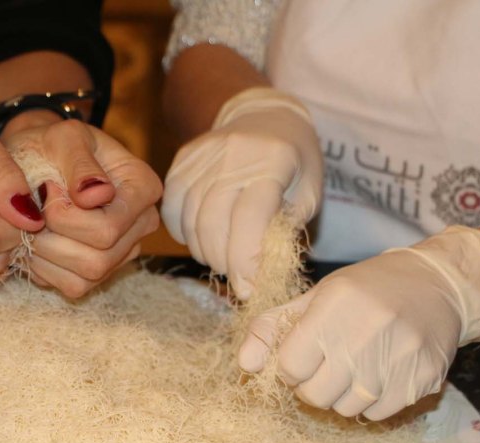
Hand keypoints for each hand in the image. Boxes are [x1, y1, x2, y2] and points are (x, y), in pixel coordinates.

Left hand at [4, 120, 161, 297]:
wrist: (37, 159)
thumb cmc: (52, 144)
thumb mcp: (63, 138)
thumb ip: (79, 162)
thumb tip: (98, 195)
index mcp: (143, 188)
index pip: (108, 228)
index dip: (66, 218)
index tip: (45, 189)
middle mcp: (141, 224)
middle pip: (98, 259)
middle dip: (53, 239)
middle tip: (33, 211)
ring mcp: (123, 252)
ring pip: (85, 278)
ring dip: (46, 255)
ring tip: (32, 224)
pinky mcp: (101, 272)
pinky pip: (73, 287)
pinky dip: (45, 269)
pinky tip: (36, 241)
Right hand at [162, 87, 322, 298]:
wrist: (262, 115)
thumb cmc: (294, 160)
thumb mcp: (307, 192)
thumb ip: (285, 229)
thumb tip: (259, 273)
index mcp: (273, 161)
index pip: (251, 217)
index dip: (247, 260)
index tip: (250, 289)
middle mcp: (233, 156)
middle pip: (215, 224)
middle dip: (225, 263)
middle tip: (238, 279)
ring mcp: (202, 158)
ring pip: (191, 221)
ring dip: (206, 252)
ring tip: (224, 260)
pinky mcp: (181, 163)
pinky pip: (173, 210)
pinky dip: (185, 235)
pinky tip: (203, 240)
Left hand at [238, 227, 479, 419]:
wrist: (438, 286)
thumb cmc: (366, 291)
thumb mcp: (315, 297)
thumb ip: (273, 328)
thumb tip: (245, 366)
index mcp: (334, 308)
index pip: (291, 365)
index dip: (289, 367)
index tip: (301, 357)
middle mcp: (367, 334)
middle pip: (315, 394)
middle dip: (311, 386)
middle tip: (324, 367)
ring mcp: (398, 360)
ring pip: (346, 409)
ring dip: (340, 396)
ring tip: (352, 368)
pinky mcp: (422, 380)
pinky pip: (378, 414)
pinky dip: (370, 402)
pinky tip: (377, 375)